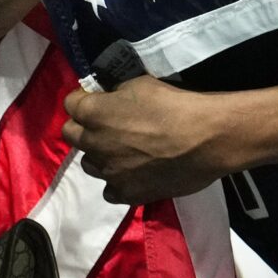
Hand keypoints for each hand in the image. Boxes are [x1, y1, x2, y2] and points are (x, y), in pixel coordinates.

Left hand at [62, 78, 238, 204]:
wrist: (206, 139)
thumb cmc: (175, 104)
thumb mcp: (141, 84)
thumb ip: (117, 93)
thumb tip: (111, 99)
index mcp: (94, 113)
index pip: (71, 103)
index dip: (84, 100)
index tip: (98, 100)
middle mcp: (93, 143)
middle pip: (72, 135)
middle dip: (84, 128)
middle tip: (107, 126)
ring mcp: (108, 172)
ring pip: (90, 164)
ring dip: (101, 156)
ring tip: (124, 152)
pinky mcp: (126, 193)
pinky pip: (110, 190)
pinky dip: (118, 181)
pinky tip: (135, 174)